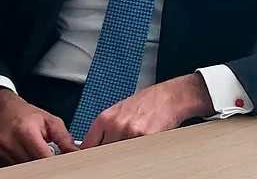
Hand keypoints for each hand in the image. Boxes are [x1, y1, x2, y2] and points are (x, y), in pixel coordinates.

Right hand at [0, 87, 79, 165]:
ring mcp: (4, 153)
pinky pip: (17, 169)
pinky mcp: (0, 159)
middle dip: (47, 165)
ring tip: (41, 155)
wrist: (3, 111)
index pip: (43, 157)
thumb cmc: (27, 115)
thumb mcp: (50, 121)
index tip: (64, 164)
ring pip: (26, 170)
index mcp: (26, 131)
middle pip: (35, 166)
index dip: (56, 163)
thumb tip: (77, 153)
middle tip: (55, 160)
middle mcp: (12, 143)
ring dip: (36, 166)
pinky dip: (26, 166)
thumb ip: (64, 138)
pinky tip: (29, 156)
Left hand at [79, 73, 213, 148]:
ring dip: (124, 155)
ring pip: (119, 156)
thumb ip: (107, 127)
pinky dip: (138, 154)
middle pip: (103, 152)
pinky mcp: (145, 139)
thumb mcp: (119, 111)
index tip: (87, 159)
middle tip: (116, 153)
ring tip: (133, 145)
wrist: (168, 97)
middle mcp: (116, 125)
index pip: (88, 144)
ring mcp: (130, 133)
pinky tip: (144, 145)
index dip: (88, 154)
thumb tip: (95, 145)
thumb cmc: (146, 102)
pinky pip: (136, 155)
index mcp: (106, 118)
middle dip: (108, 155)